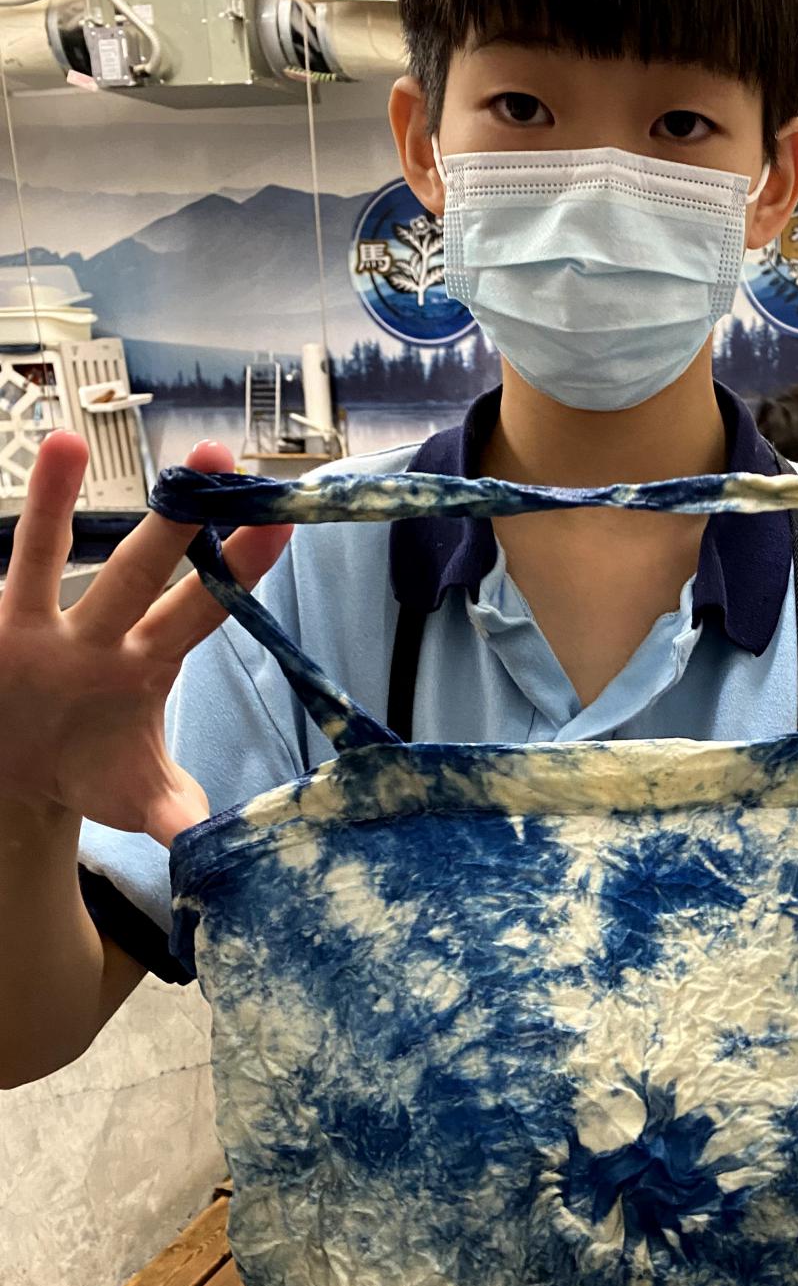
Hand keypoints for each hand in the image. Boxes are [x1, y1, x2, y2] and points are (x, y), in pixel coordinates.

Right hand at [0, 432, 291, 845]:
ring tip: (67, 442)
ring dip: (51, 504)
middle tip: (214, 452)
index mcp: (145, 661)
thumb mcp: (139, 800)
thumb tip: (212, 842)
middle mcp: (94, 633)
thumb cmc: (91, 770)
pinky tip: (8, 473)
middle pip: (139, 571)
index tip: (283, 517)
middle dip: (176, 520)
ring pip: (41, 559)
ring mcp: (30, 628)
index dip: (242, 566)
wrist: (14, 777)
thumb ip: (177, 814)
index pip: (205, 607)